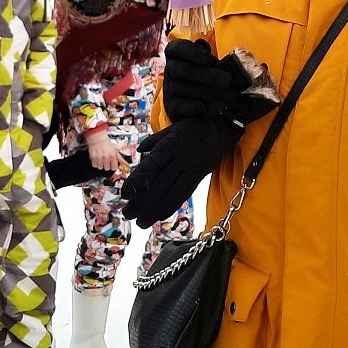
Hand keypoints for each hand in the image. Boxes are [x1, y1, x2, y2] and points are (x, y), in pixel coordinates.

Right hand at [86, 130, 128, 172]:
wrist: (98, 138)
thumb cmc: (107, 143)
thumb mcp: (116, 150)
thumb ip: (121, 159)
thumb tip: (126, 165)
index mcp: (113, 156)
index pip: (114, 168)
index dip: (113, 166)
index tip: (112, 163)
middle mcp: (106, 157)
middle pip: (107, 168)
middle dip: (107, 165)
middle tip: (106, 159)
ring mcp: (99, 158)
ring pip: (100, 167)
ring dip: (101, 164)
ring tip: (102, 158)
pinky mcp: (93, 158)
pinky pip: (95, 165)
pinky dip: (96, 163)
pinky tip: (97, 158)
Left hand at [122, 118, 242, 225]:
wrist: (222, 125)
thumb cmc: (193, 125)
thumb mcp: (171, 129)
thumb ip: (154, 141)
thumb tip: (140, 151)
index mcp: (169, 147)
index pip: (150, 168)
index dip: (137, 182)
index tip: (125, 194)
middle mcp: (179, 161)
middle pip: (158, 185)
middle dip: (141, 202)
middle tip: (127, 213)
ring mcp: (190, 170)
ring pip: (171, 194)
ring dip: (154, 211)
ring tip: (141, 222)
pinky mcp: (199, 177)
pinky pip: (183, 195)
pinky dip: (171, 207)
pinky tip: (160, 216)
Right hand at [163, 39, 278, 125]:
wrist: (209, 111)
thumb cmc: (215, 81)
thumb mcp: (220, 68)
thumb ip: (226, 60)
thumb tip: (248, 58)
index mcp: (179, 56)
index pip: (176, 48)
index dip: (189, 51)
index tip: (207, 57)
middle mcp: (171, 71)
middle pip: (179, 69)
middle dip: (205, 75)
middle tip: (226, 80)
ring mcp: (170, 90)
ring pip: (183, 88)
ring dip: (208, 92)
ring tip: (229, 95)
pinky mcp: (173, 108)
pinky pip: (185, 106)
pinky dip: (204, 107)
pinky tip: (219, 106)